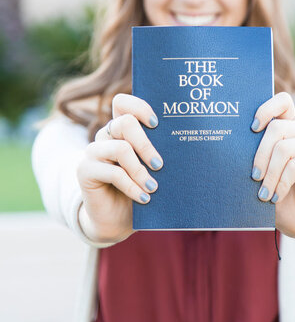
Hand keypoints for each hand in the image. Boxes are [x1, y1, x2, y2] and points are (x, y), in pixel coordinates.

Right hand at [76, 93, 162, 242]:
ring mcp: (93, 152)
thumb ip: (157, 152)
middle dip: (146, 144)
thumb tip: (182, 144)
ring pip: (120, 148)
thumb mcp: (151, 168)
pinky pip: (113, 173)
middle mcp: (105, 136)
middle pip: (125, 122)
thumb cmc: (140, 188)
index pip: (122, 103)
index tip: (157, 124)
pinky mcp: (85, 170)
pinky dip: (132, 187)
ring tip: (153, 187)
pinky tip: (144, 198)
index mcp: (120, 129)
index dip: (139, 107)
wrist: (117, 219)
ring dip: (140, 170)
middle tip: (160, 164)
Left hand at [251, 92, 294, 238]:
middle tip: (253, 177)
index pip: (283, 102)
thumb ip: (256, 149)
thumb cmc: (274, 189)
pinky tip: (275, 196)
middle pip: (277, 129)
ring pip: (284, 149)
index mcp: (290, 127)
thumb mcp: (263, 166)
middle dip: (260, 155)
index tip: (252, 128)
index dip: (266, 109)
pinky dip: (281, 183)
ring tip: (262, 193)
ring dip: (270, 174)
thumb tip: (233, 140)